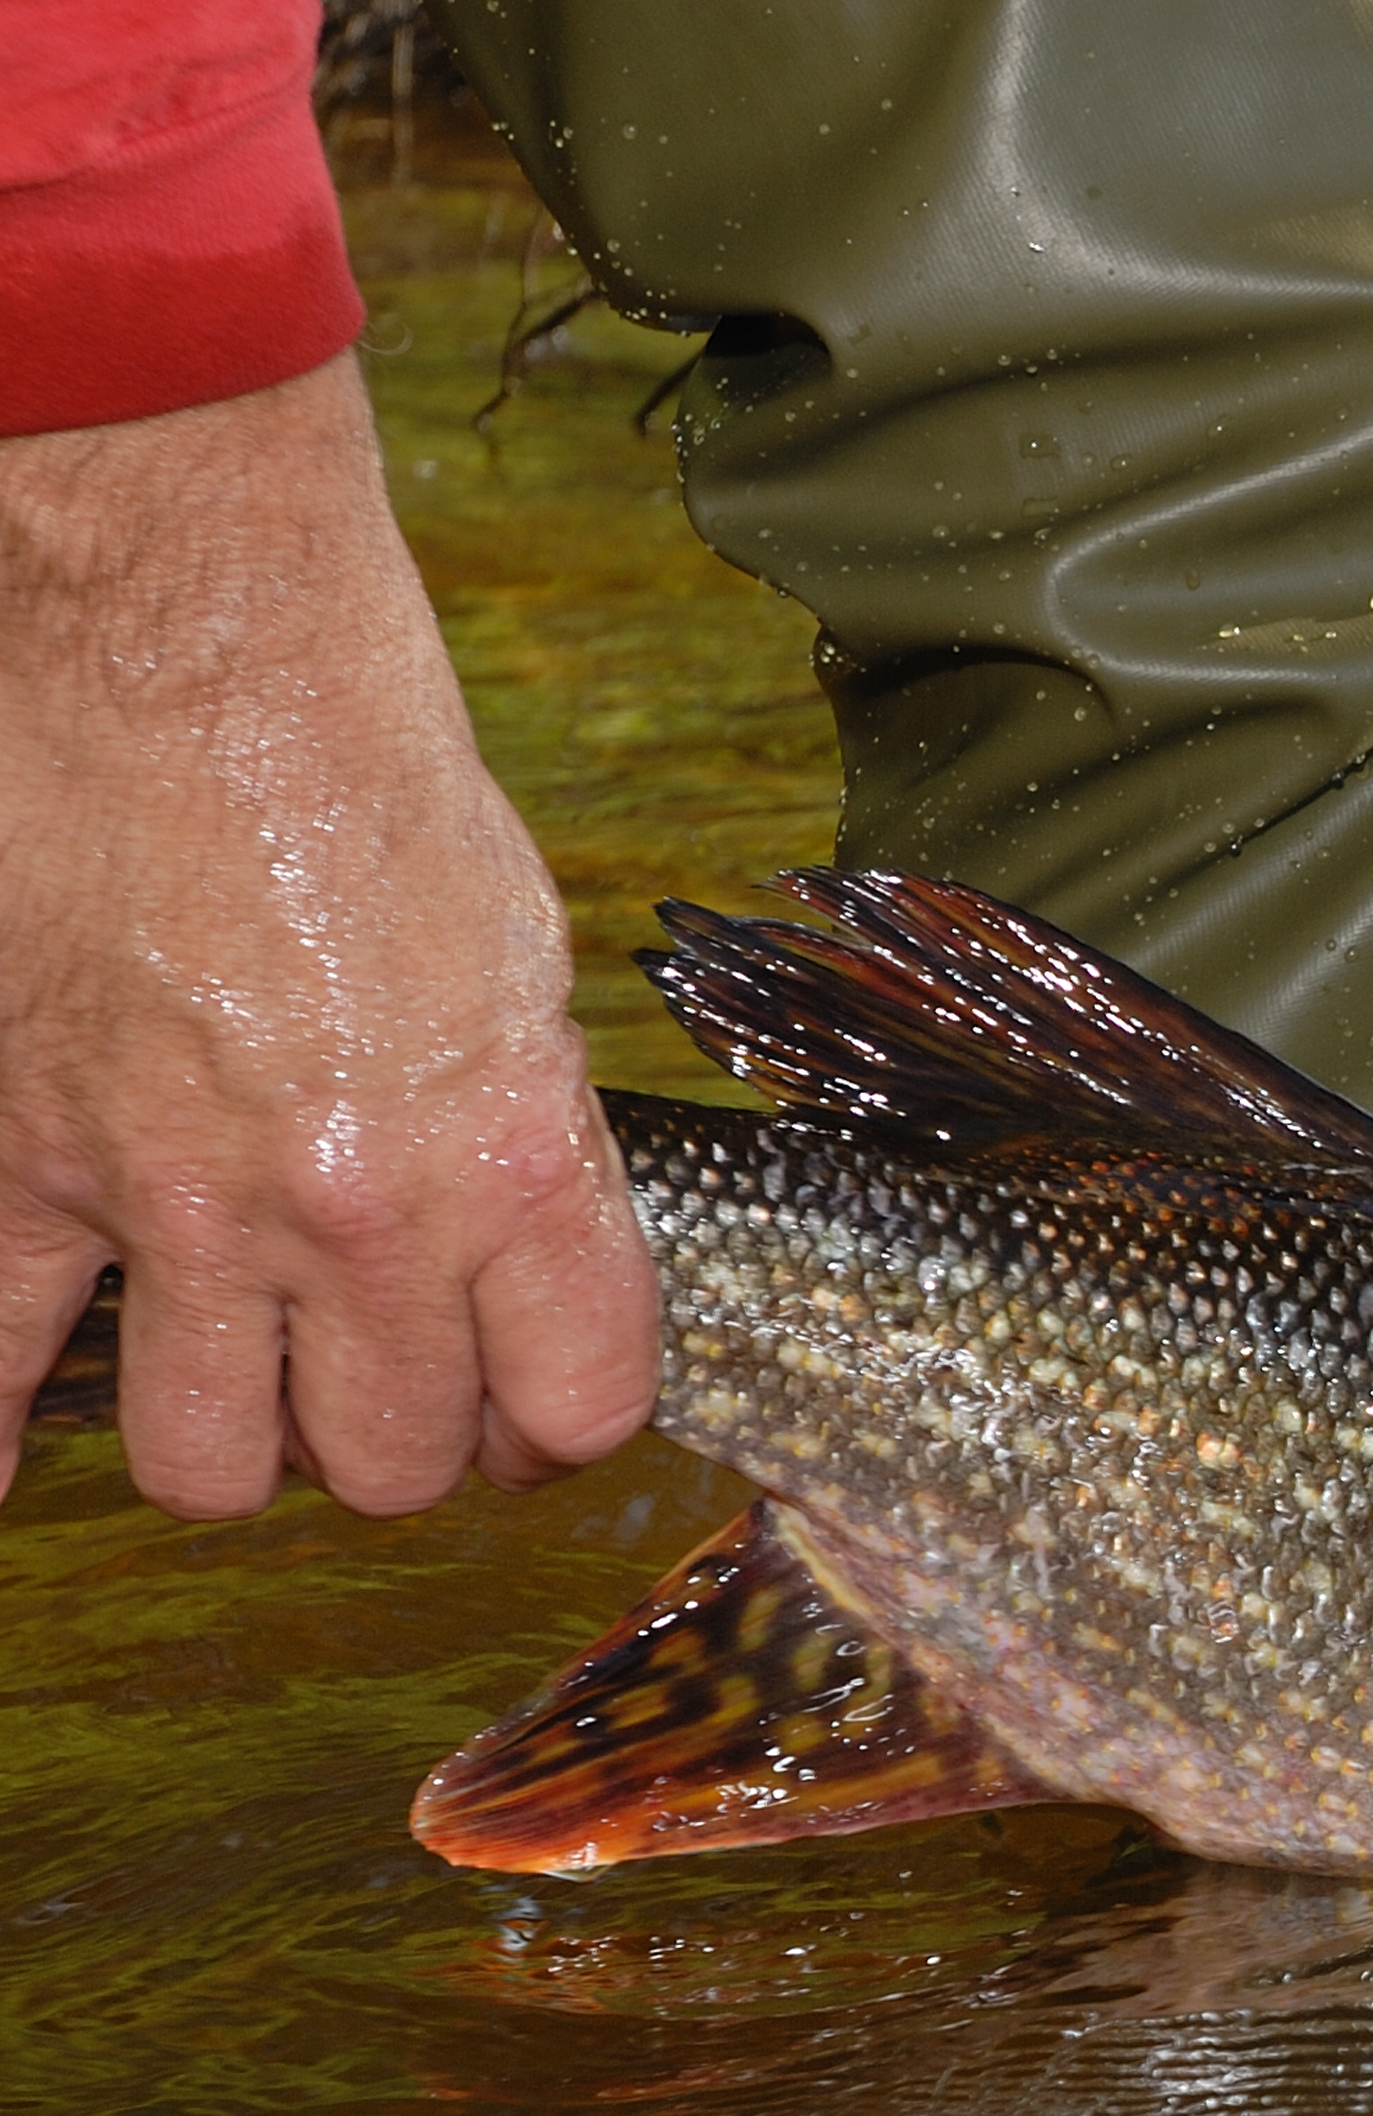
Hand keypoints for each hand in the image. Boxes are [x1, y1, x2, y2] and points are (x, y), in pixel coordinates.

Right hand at [0, 356, 651, 1519]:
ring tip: (241, 1382)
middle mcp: (353, 1214)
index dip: (552, 1428)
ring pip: (214, 1462)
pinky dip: (1, 1425)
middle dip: (396, 1444)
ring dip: (237, 1443)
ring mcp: (173, 1202)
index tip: (524, 1412)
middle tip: (380, 1390)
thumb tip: (521, 1267)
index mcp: (508, 1164)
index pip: (572, 1405)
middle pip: (388, 1462)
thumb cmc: (365, 780)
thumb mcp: (520, 974)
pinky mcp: (19, 1161)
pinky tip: (7, 1453)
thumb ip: (522, 1144)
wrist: (186, 653)